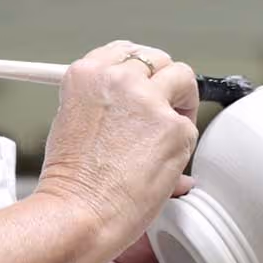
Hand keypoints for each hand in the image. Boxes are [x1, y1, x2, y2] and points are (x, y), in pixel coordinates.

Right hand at [38, 40, 198, 258]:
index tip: (144, 84)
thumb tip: (133, 116)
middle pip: (157, 59)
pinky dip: (182, 144)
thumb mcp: (73, 125)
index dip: (139, 69)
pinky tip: (163, 163)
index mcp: (87, 74)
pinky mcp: (174, 127)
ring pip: (183, 78)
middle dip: (162, 82)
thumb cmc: (71, 181)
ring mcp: (148, 100)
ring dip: (180, 101)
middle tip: (161, 110)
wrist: (79, 212)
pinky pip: (190, 126)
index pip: (124, 50)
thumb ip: (105, 107)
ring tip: (169, 131)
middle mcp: (117, 78)